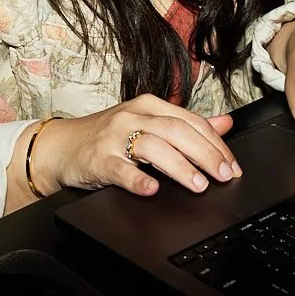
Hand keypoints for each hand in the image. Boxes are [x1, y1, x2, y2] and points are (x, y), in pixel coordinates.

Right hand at [35, 94, 241, 196]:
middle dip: (206, 154)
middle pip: (177, 131)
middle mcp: (133, 117)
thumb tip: (225, 123)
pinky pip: (120, 170)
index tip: (233, 165)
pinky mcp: (99, 159)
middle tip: (224, 175)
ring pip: (153, 147)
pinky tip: (152, 189)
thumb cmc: (107, 136)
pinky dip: (138, 180)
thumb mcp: (148, 124)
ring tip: (199, 185)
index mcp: (149, 106)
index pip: (191, 121)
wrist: (61, 146)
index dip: (216, 144)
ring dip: (180, 166)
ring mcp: (115, 137)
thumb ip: (186, 124)